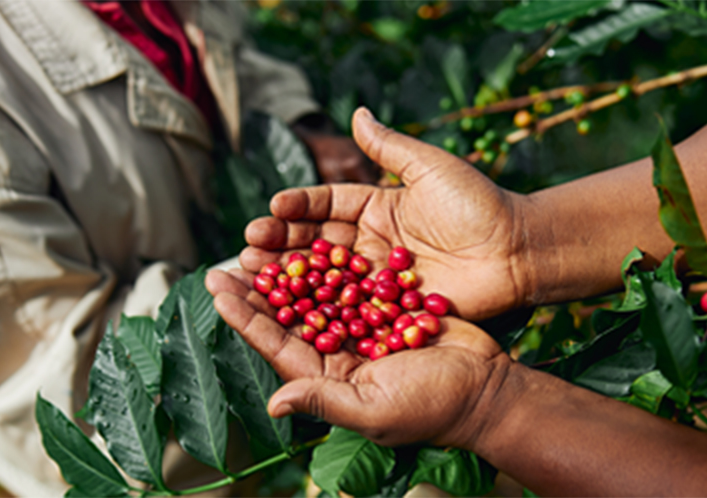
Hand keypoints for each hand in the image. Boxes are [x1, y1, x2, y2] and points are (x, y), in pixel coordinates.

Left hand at [205, 268, 509, 448]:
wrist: (487, 387)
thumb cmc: (433, 407)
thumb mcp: (374, 409)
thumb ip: (324, 401)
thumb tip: (274, 404)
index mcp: (328, 377)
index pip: (276, 345)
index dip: (246, 318)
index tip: (219, 290)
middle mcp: (338, 351)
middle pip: (289, 316)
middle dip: (258, 289)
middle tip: (230, 260)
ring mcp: (361, 327)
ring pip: (316, 293)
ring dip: (289, 270)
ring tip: (263, 243)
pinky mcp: (385, 307)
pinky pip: (351, 281)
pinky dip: (331, 262)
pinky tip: (312, 240)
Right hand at [246, 107, 532, 320]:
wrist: (518, 251)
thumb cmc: (478, 204)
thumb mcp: (430, 167)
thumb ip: (390, 147)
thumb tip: (357, 112)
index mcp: (378, 207)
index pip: (328, 205)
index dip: (299, 206)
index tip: (272, 206)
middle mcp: (371, 242)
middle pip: (317, 243)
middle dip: (281, 243)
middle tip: (248, 245)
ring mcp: (377, 278)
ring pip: (325, 277)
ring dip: (289, 277)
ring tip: (253, 273)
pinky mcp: (389, 308)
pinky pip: (350, 308)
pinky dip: (320, 309)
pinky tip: (289, 310)